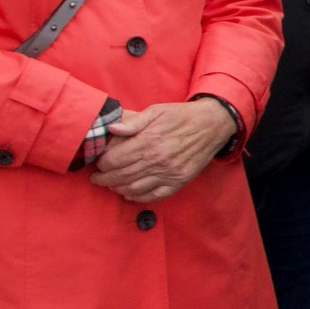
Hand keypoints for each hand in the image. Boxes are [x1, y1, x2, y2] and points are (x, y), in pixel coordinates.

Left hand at [89, 100, 230, 202]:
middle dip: (105, 179)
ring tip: (111, 185)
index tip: (98, 164)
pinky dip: (139, 198)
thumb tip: (111, 129)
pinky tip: (130, 194)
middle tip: (97, 179)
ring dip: (119, 189)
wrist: (212, 125)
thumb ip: (133, 121)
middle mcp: (158, 160)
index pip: (115, 159)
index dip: (102, 164)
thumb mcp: (156, 110)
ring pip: (135, 188)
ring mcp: (169, 173)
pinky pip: (154, 195)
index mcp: (149, 141)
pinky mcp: (179, 181)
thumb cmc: (181, 116)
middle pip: (122, 176)